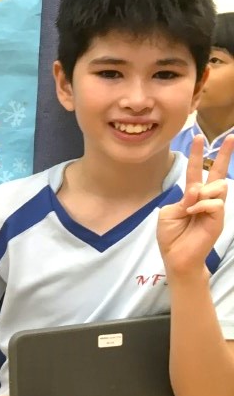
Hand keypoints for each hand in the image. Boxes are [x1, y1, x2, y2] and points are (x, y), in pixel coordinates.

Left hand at [157, 134, 232, 279]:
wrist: (176, 257)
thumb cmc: (171, 236)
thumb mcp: (168, 213)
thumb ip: (181, 199)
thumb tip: (196, 191)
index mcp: (191, 195)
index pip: (197, 171)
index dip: (197, 155)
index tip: (198, 137)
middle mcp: (205, 199)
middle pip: (217, 173)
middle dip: (224, 155)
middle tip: (230, 137)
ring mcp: (214, 208)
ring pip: (217, 186)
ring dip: (202, 192)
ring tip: (190, 207)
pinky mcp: (218, 218)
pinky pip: (215, 202)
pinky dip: (201, 205)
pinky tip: (193, 213)